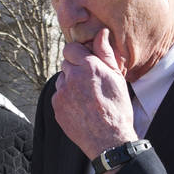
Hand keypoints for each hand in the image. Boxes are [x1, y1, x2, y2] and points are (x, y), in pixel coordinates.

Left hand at [52, 28, 136, 162]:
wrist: (109, 140)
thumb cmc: (117, 108)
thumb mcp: (116, 78)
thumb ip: (105, 54)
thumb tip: (101, 33)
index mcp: (88, 66)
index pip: (70, 48)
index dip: (79, 55)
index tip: (85, 61)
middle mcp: (72, 77)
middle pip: (66, 64)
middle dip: (75, 69)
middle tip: (89, 82)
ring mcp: (62, 93)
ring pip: (62, 80)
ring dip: (70, 84)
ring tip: (86, 98)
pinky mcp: (56, 107)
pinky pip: (58, 96)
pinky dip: (66, 99)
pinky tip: (80, 108)